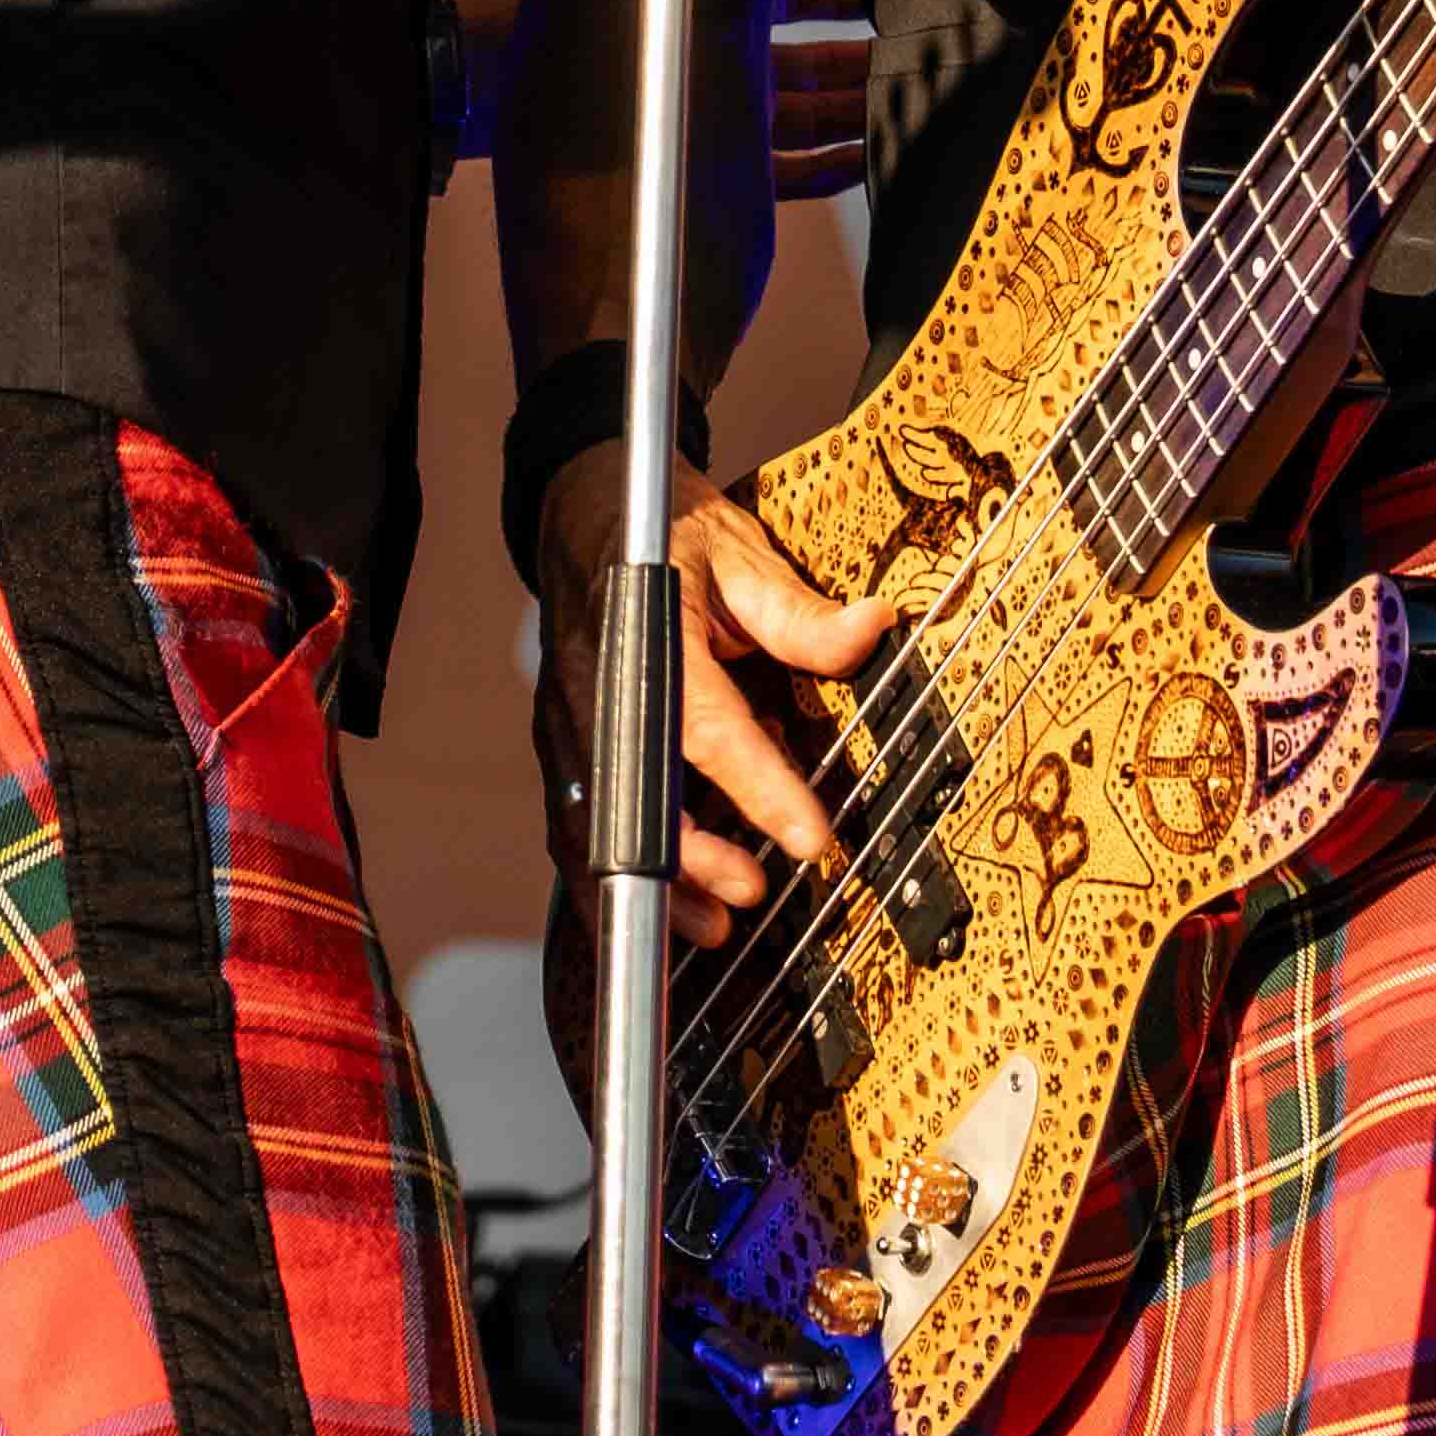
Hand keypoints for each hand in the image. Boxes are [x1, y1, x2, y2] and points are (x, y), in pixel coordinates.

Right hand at [533, 441, 891, 951]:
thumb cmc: (671, 531)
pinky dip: (621, 870)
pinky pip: (582, 819)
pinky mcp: (562, 742)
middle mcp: (595, 679)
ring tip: (713, 925)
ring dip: (651, 880)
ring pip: (593, 821)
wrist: (587, 509)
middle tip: (754, 891)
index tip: (810, 837)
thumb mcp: (741, 551)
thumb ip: (799, 609)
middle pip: (630, 789)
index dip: (757, 786)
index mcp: (646, 624)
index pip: (702, 721)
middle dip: (687, 855)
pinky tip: (672, 905)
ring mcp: (566, 715)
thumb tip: (873, 629)